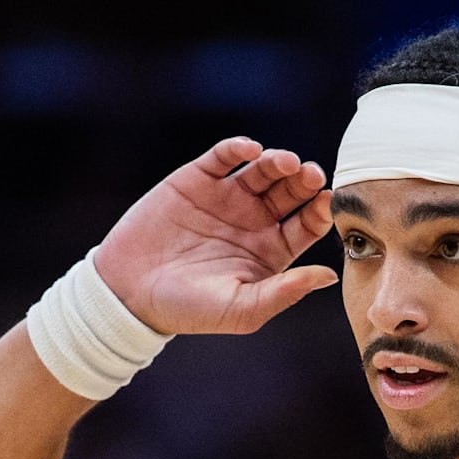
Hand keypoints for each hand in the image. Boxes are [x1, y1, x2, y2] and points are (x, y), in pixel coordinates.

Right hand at [93, 137, 337, 334]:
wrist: (129, 292)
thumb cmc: (189, 309)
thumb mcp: (242, 309)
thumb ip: (285, 292)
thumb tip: (329, 276)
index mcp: (273, 250)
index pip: (308, 224)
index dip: (320, 211)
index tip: (326, 203)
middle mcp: (255, 219)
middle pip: (292, 191)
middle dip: (305, 180)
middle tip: (312, 176)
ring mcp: (228, 197)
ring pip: (264, 170)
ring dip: (279, 162)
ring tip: (286, 163)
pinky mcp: (198, 179)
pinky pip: (224, 156)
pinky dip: (239, 148)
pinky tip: (250, 150)